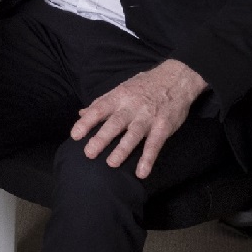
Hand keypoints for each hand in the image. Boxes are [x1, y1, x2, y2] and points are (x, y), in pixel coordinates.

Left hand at [70, 58, 207, 178]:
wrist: (176, 78)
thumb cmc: (145, 85)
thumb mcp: (122, 89)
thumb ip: (102, 102)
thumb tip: (82, 113)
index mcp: (118, 97)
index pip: (99, 109)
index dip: (86, 122)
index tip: (74, 136)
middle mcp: (131, 107)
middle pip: (114, 123)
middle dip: (101, 138)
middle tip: (88, 153)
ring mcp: (148, 117)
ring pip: (133, 134)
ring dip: (122, 150)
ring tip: (111, 164)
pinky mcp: (163, 126)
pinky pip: (155, 144)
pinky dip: (148, 159)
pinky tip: (141, 172)